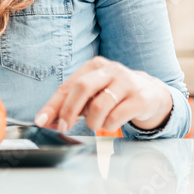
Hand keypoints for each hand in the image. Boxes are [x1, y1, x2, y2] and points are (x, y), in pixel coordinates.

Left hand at [34, 56, 172, 133]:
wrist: (152, 93)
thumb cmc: (115, 93)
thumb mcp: (94, 93)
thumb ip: (73, 104)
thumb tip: (48, 121)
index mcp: (94, 66)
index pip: (67, 86)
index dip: (52, 105)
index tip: (41, 121)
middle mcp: (110, 70)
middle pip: (82, 88)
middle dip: (68, 111)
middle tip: (64, 127)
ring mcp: (126, 83)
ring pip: (99, 106)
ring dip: (92, 122)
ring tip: (96, 125)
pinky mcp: (139, 98)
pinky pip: (116, 117)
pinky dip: (108, 126)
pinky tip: (110, 124)